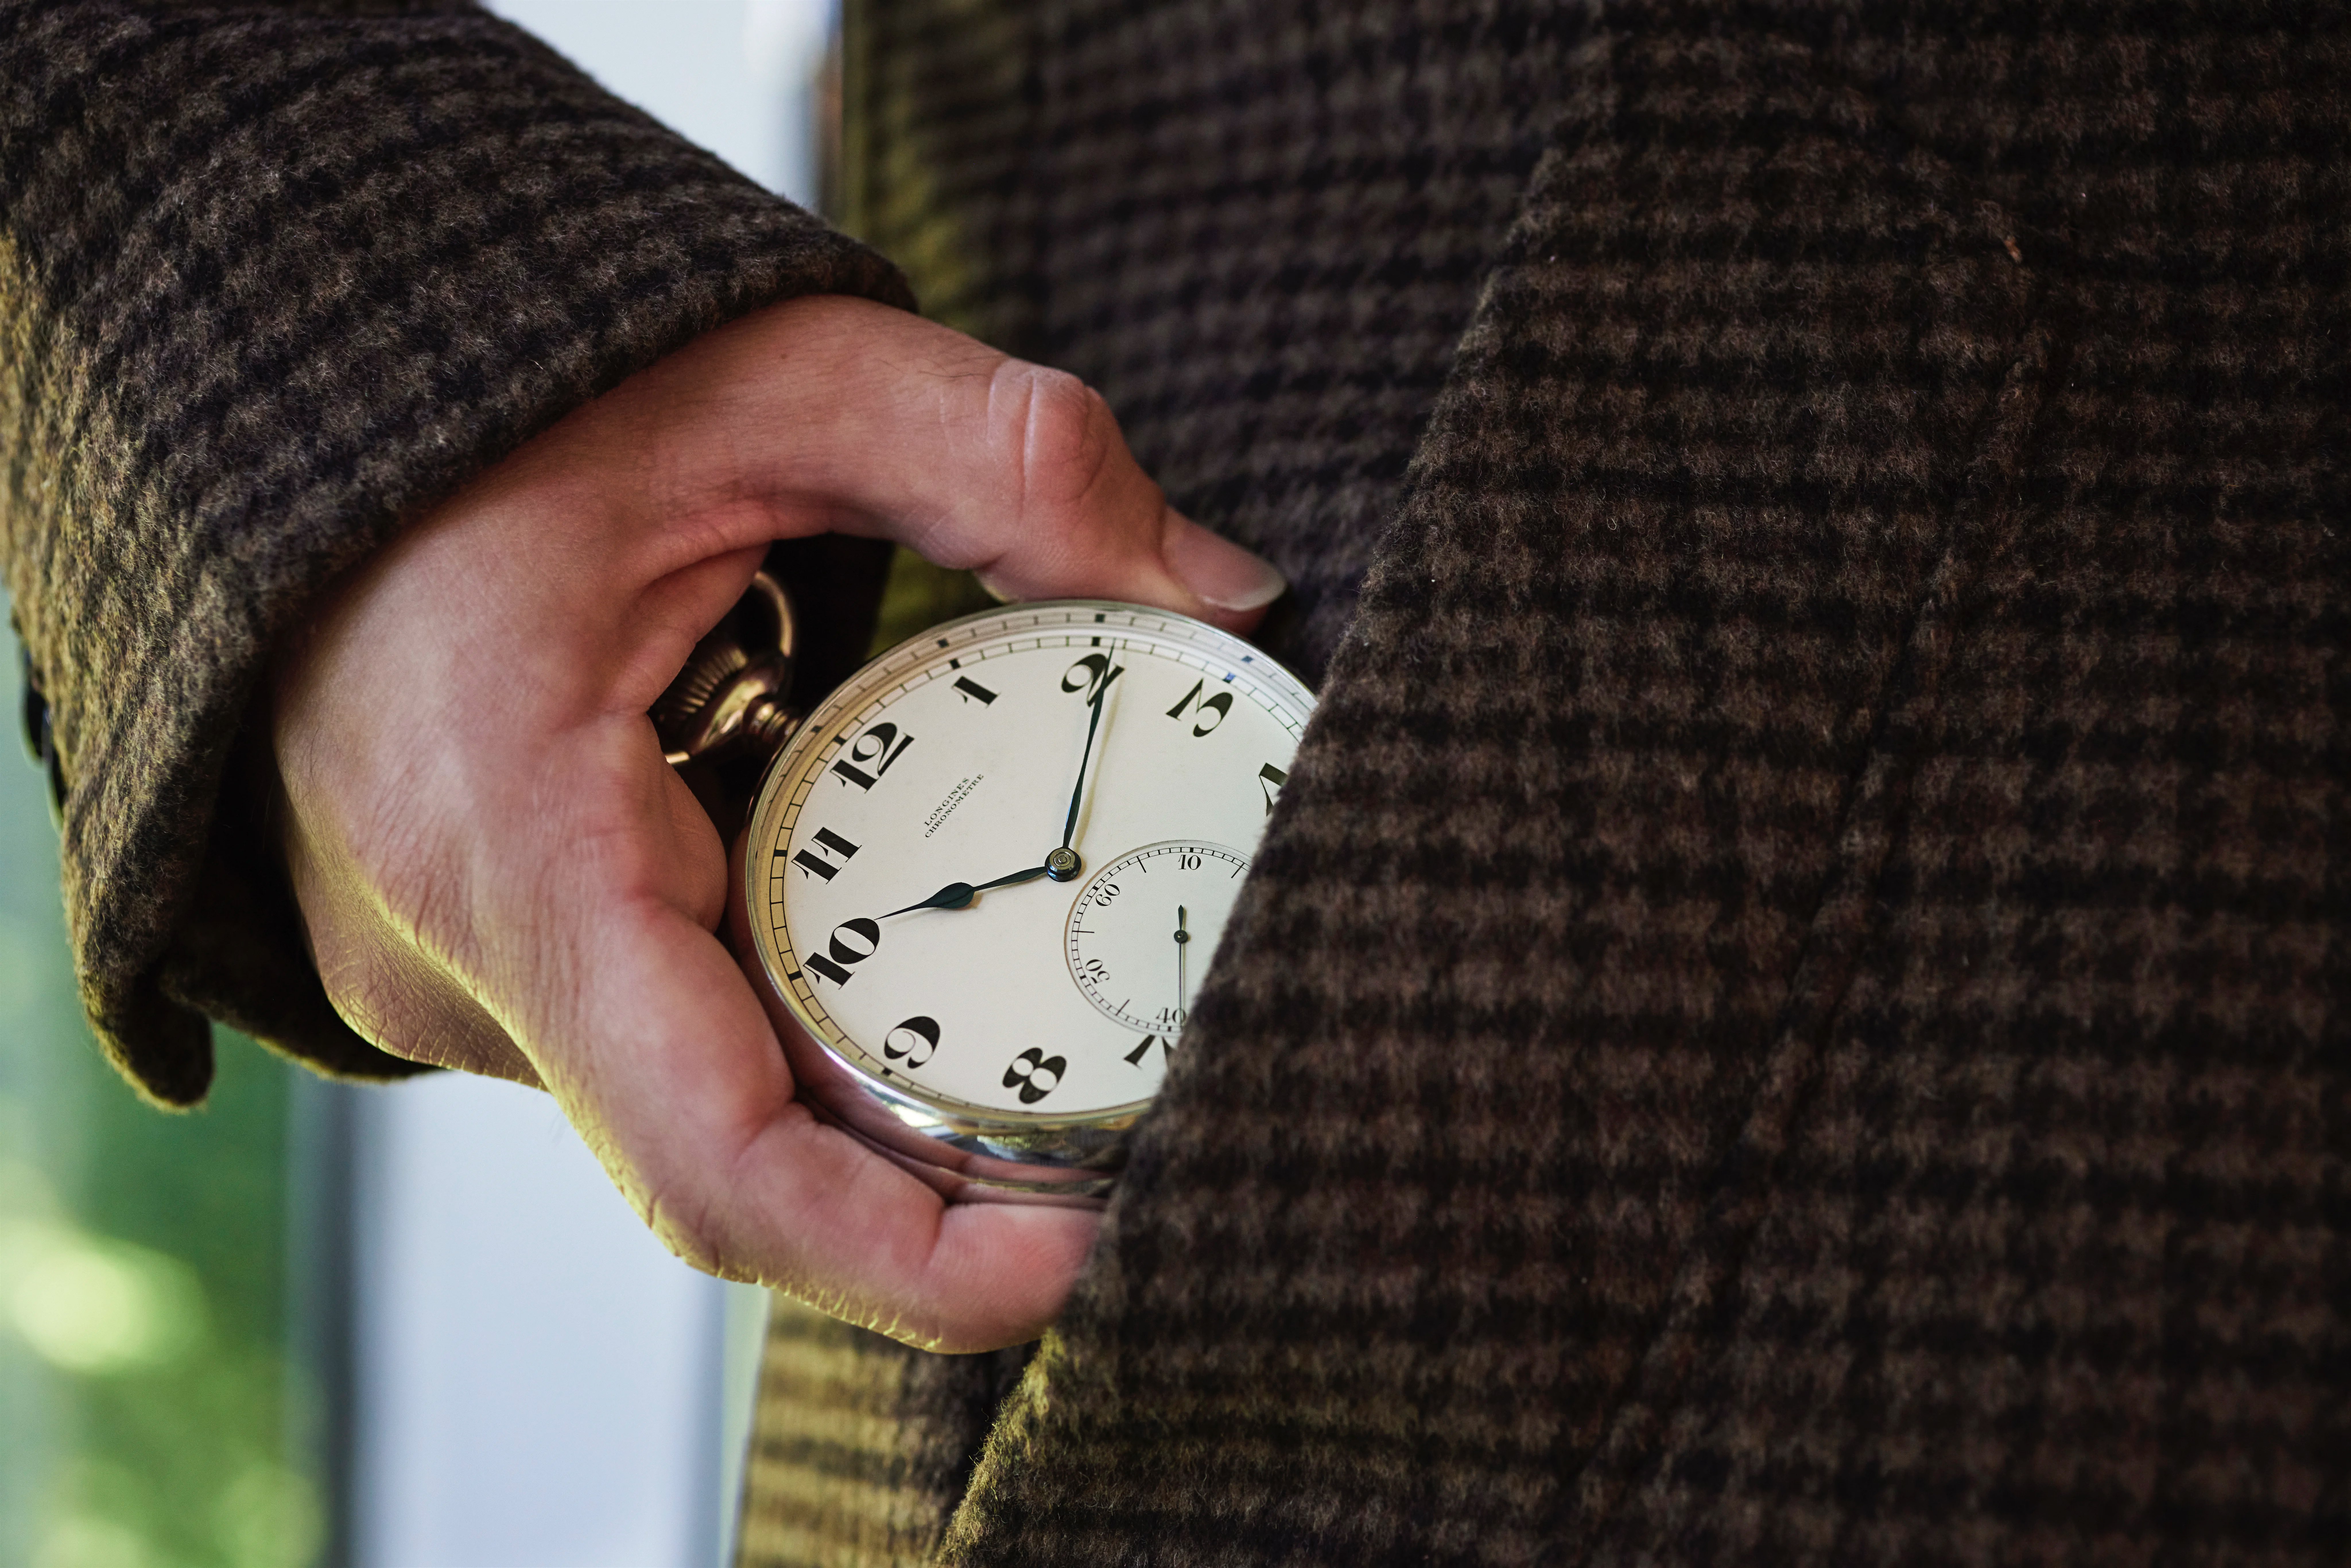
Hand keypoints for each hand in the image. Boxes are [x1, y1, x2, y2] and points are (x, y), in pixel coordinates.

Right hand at [271, 294, 1284, 1351]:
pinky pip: (673, 1031)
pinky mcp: (494, 949)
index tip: (1083, 1257)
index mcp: (502, 847)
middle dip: (948, 1179)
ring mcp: (461, 971)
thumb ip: (1004, 462)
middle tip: (1140, 1125)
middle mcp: (458, 957)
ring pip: (713, 1101)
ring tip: (1059, 1034)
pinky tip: (917, 950)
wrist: (296, 395)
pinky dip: (808, 1020)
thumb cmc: (500, 389)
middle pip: (745, 1157)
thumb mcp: (774, 376)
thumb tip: (1217, 589)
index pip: (717, 1163)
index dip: (913, 1263)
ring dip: (884, 1090)